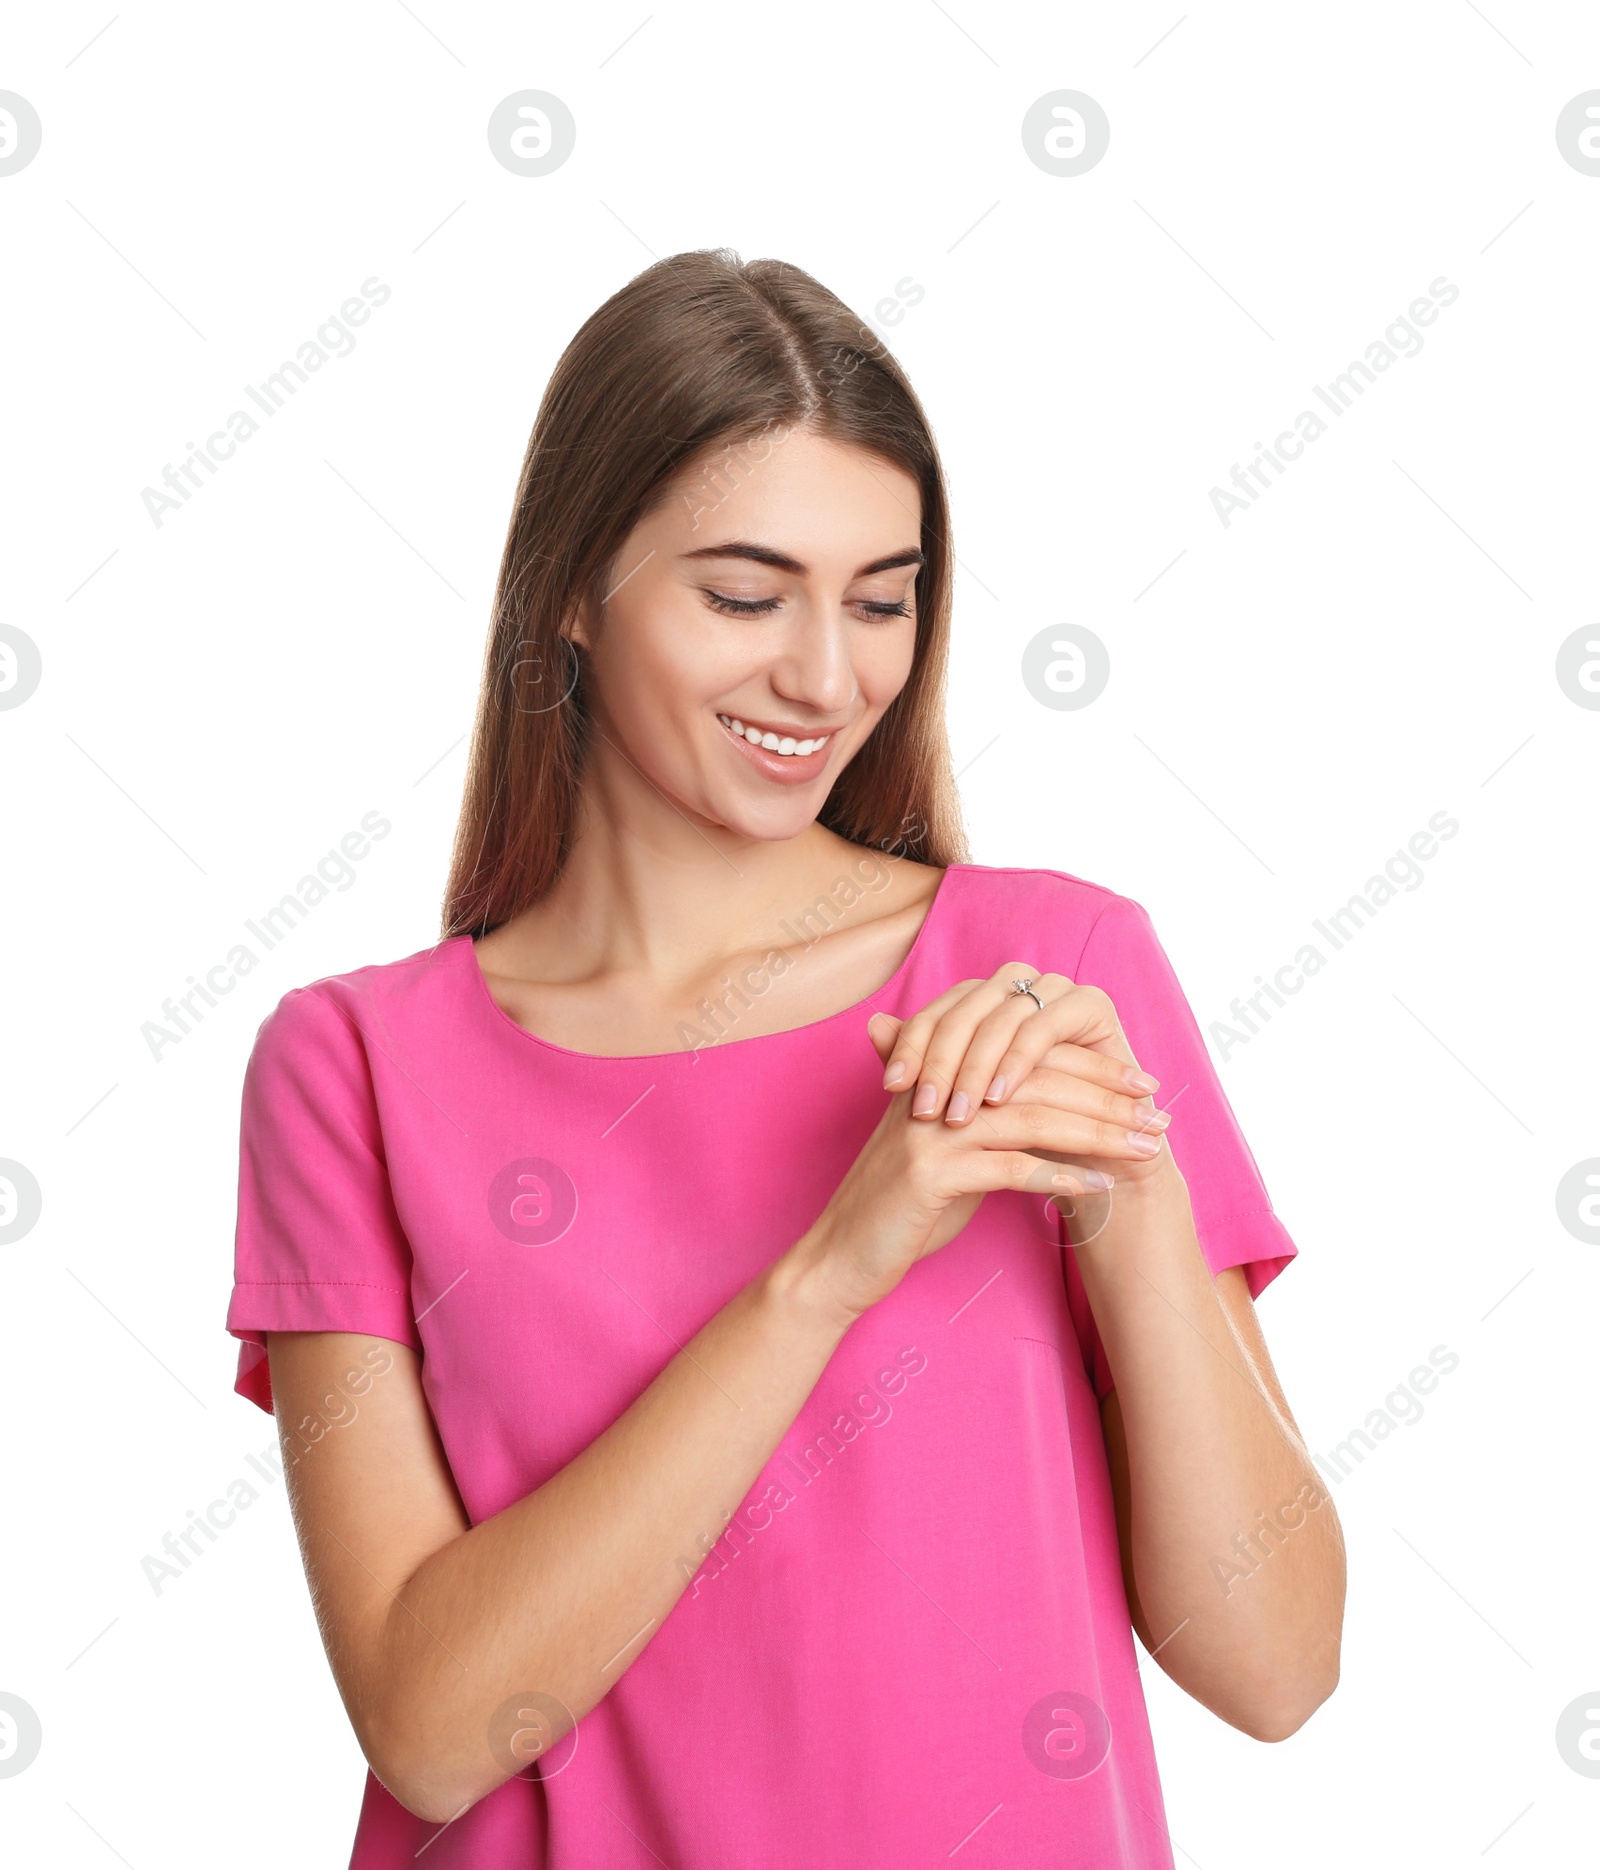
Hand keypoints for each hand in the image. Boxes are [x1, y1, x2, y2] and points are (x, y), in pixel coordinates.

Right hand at [785, 965, 1174, 1326]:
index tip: (1141, 1085)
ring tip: (1146, 1149)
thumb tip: (1064, 1104)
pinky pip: (1011, 1166)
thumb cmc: (903, 1209)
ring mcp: (930, 1127)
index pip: (1029, 1049)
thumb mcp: (952, 1151)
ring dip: (1099, 1133)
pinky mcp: (930, 1172)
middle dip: (1107, 1096)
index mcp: (941, 1069)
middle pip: (1039, 1076)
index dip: (1089, 1065)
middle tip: (1159, 1114)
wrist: (841, 1258)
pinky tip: (1100, 1185)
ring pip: (1034, 1116)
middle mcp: (934, 1085)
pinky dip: (1062, 1175)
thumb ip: (996, 1119)